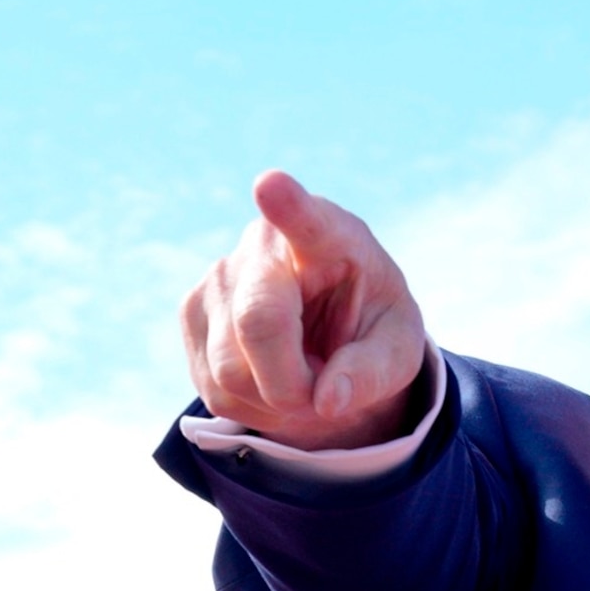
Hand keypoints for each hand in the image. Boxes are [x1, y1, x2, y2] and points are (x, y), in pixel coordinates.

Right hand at [182, 170, 428, 450]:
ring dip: (275, 400)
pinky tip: (272, 381)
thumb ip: (374, 370)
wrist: (330, 327)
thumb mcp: (398, 349)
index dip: (287, 205)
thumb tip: (328, 401)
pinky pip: (214, 386)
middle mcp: (262, 245)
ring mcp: (217, 277)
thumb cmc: (370, 327)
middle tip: (325, 392)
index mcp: (328, 235)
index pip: (305, 218)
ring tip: (303, 379)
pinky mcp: (191, 314)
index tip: (271, 185)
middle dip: (293, 384)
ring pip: (231, 370)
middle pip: (259, 324)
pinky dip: (251, 405)